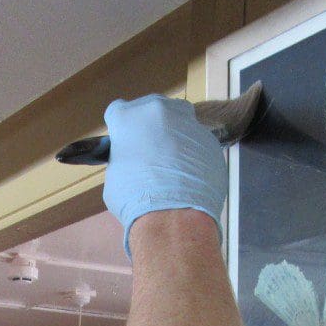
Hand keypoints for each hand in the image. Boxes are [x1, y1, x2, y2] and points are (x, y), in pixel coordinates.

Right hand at [102, 94, 226, 255]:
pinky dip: (194, 155)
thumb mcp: (115, 176)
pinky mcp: (210, 141)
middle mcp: (158, 111)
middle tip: (150, 152)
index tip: (124, 141)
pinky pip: (198, 144)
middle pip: (154, 109)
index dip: (121, 128)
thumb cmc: (135, 199)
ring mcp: (188, 123)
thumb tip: (132, 161)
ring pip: (181, 122)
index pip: (118, 111)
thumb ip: (124, 158)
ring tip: (173, 165)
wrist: (174, 216)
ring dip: (176, 137)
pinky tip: (190, 177)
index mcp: (127, 117)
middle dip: (151, 127)